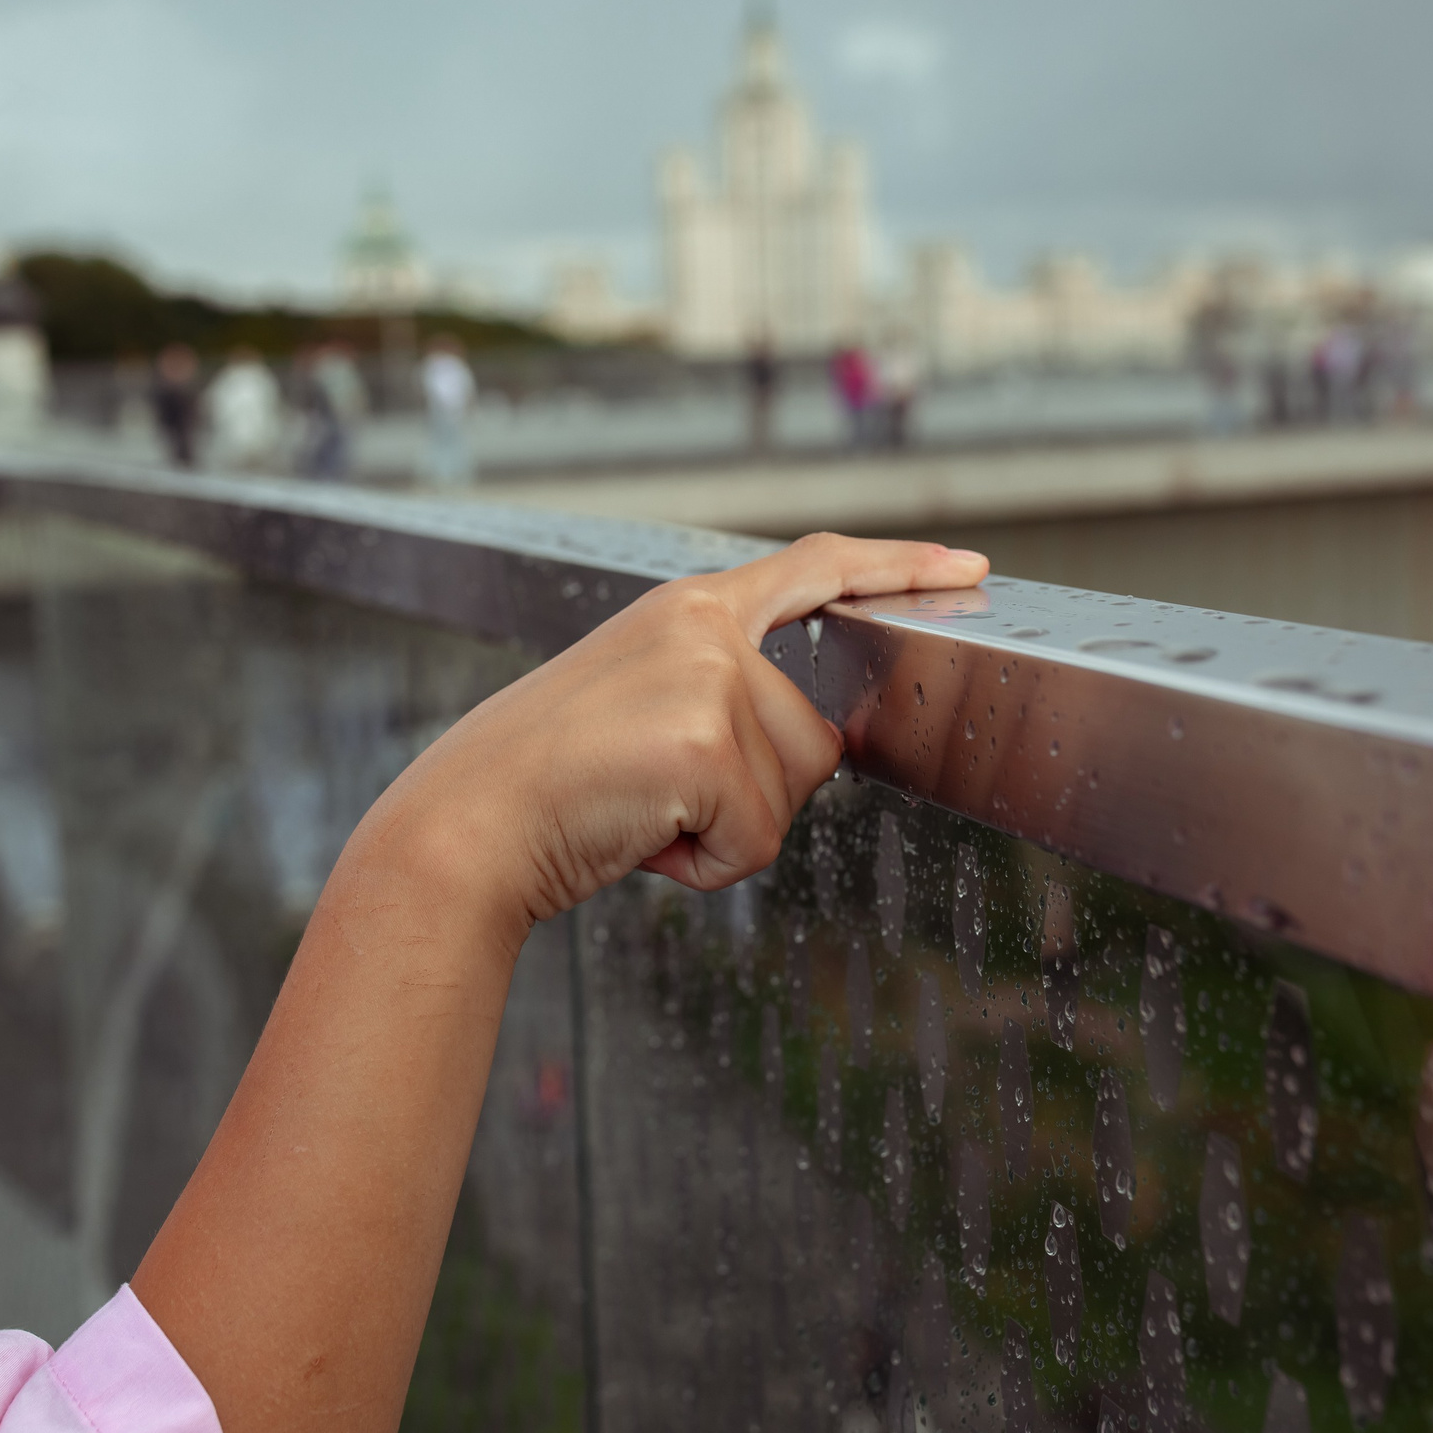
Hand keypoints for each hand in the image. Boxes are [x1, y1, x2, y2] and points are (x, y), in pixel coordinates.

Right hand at [360, 532, 989, 935]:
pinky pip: (757, 840)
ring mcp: (709, 680)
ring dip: (724, 832)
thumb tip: (819, 740)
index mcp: (687, 608)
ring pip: (791, 795)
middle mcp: (704, 628)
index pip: (816, 569)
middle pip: (816, 736)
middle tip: (657, 796)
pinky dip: (704, 865)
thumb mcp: (640, 704)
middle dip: (755, 794)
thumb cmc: (545, 784)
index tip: (966, 568)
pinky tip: (641, 837)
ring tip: (640, 812)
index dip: (898, 568)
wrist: (467, 825)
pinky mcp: (706, 744)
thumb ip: (722, 694)